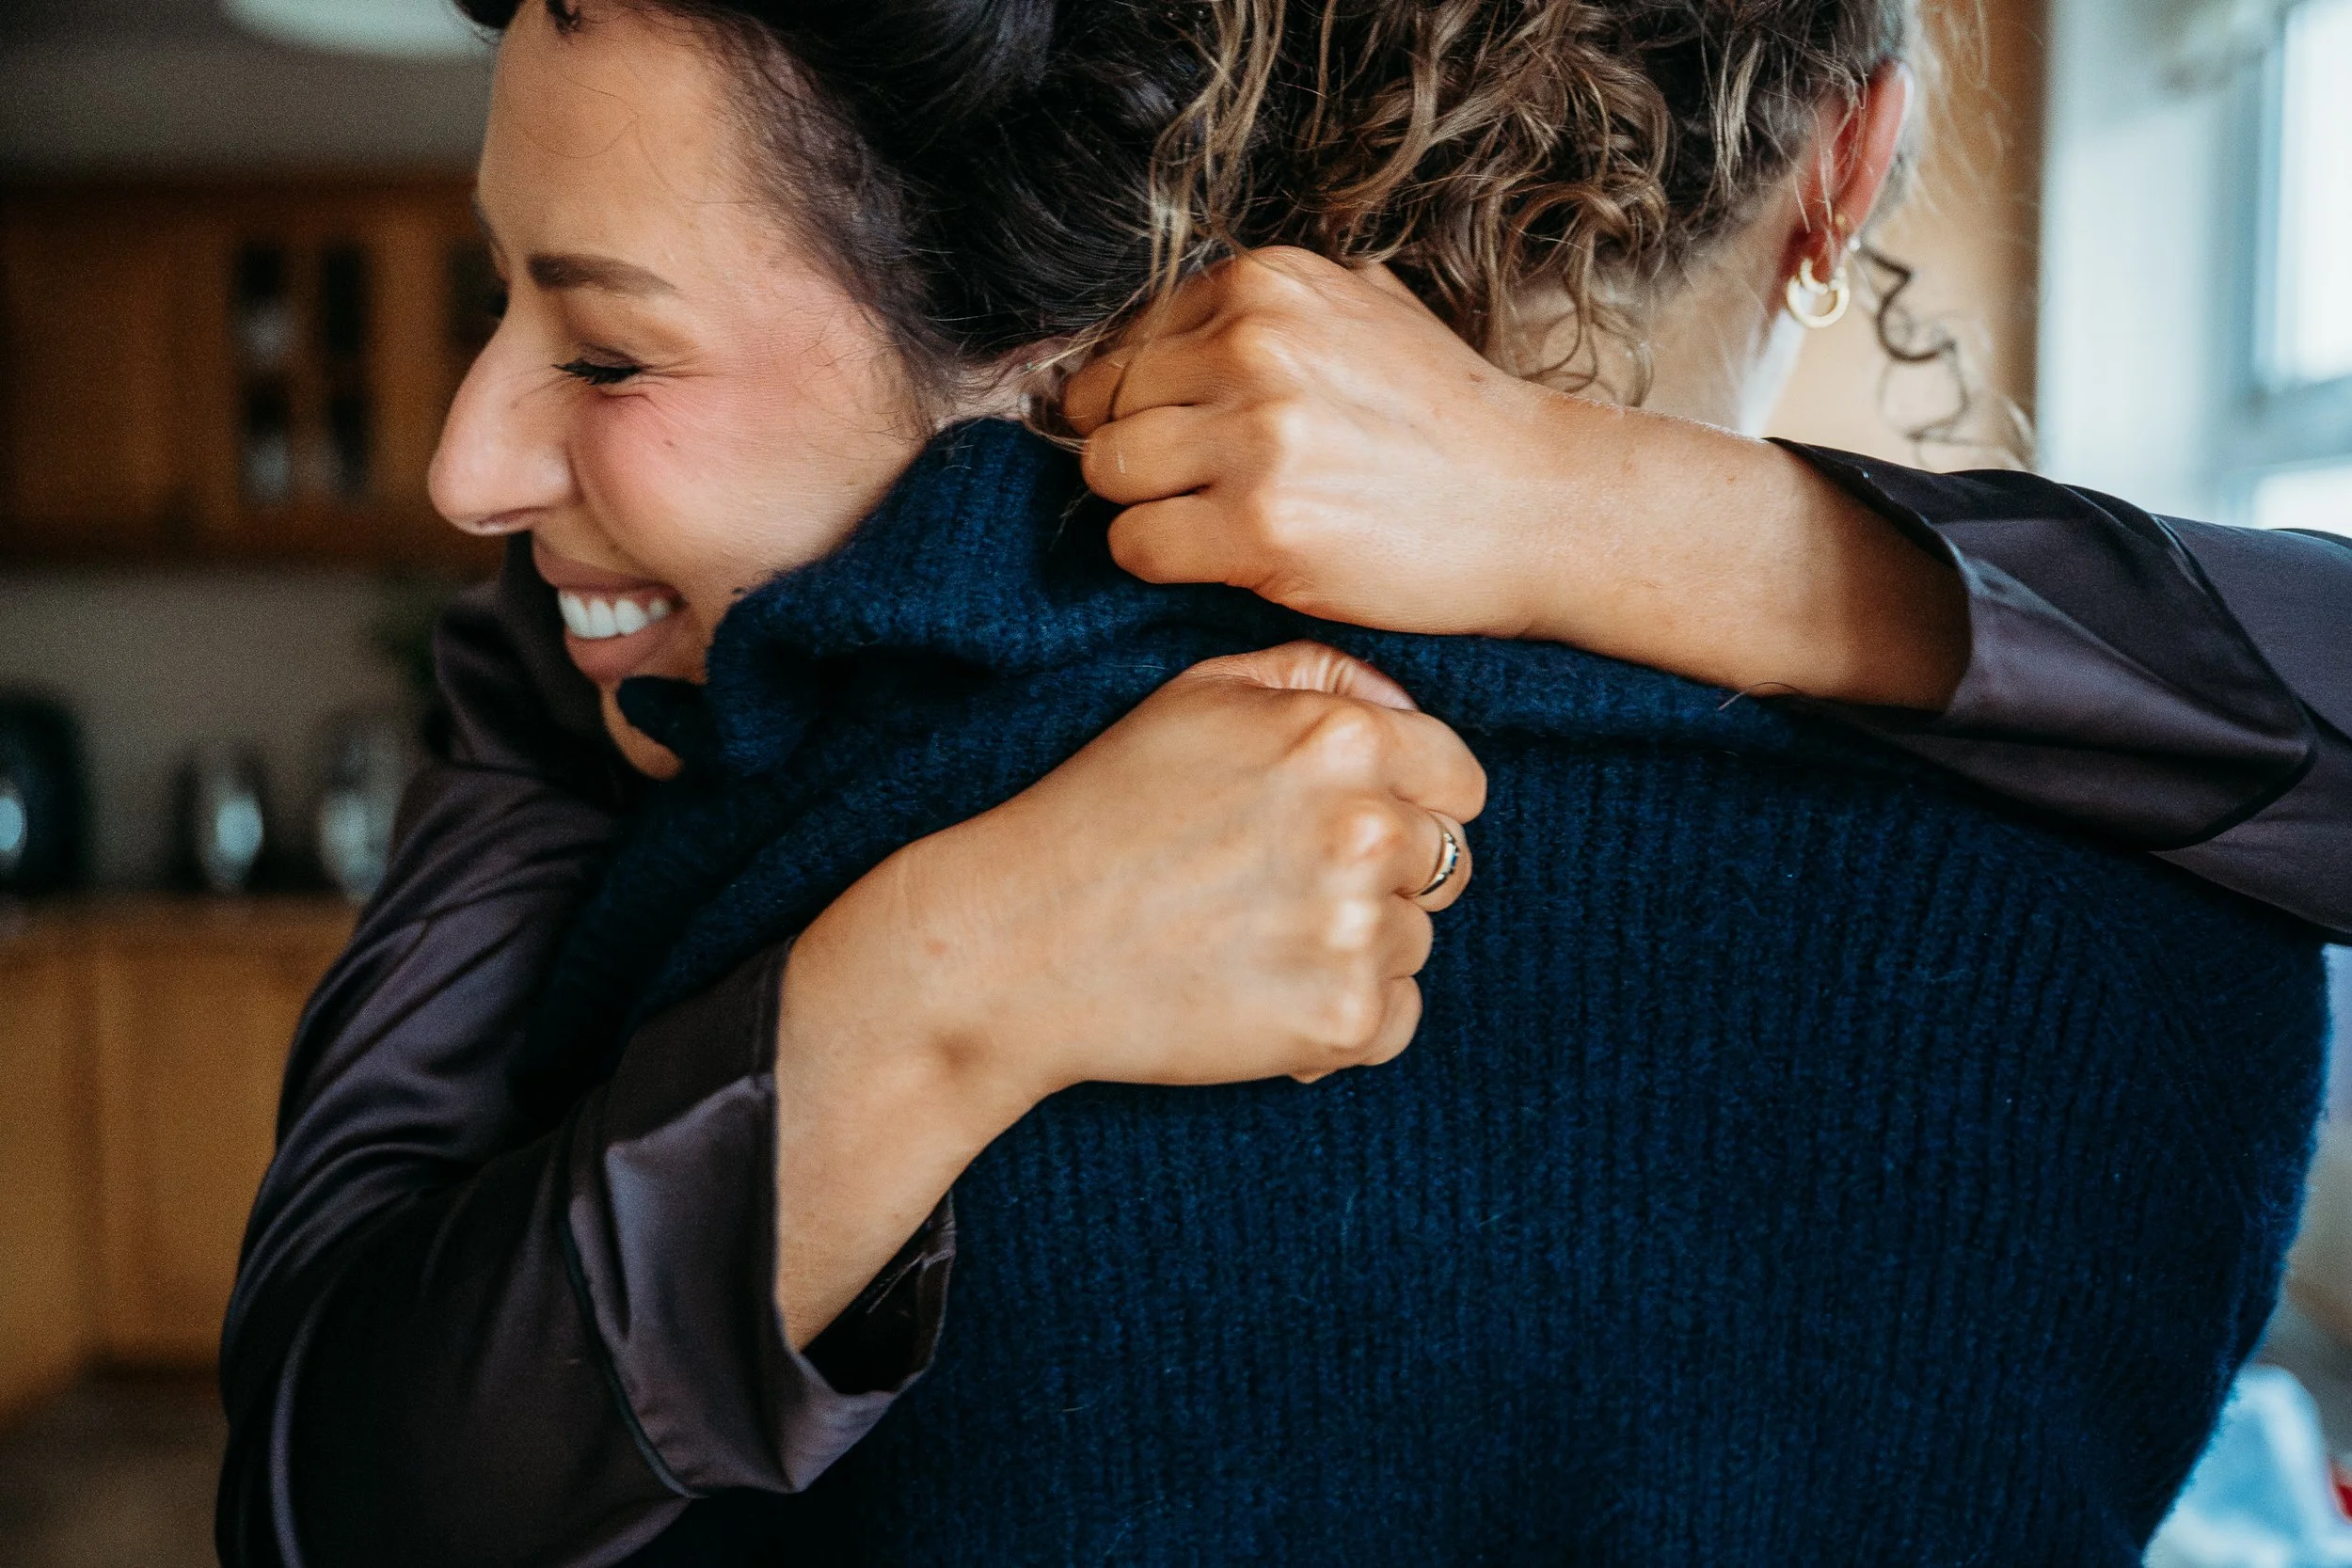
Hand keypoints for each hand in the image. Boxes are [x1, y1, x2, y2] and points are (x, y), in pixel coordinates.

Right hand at [767, 642, 1483, 1343]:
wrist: (1016, 949)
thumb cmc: (1099, 810)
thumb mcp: (1196, 697)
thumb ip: (1314, 678)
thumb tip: (1405, 707)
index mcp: (1342, 738)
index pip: (1461, 779)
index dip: (1412, 802)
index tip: (1346, 826)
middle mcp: (1367, 828)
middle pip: (1448, 863)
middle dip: (1387, 876)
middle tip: (1283, 888)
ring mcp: (1358, 929)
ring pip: (1418, 942)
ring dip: (1357, 948)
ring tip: (1254, 942)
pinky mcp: (1341, 1018)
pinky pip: (1396, 1019)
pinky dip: (1343, 1018)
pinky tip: (1264, 996)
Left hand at [1062, 248, 1967, 710]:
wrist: (1543, 505)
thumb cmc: (1450, 427)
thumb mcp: (1363, 312)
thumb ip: (1263, 313)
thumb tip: (1149, 337)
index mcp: (1267, 283)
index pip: (1128, 340)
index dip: (1140, 401)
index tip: (1180, 439)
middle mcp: (1254, 344)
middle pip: (1104, 404)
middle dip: (1137, 454)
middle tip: (1197, 491)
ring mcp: (1257, 436)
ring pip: (1107, 470)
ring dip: (1143, 507)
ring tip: (1210, 524)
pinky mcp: (1261, 526)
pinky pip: (1134, 544)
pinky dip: (1159, 562)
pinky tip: (1222, 560)